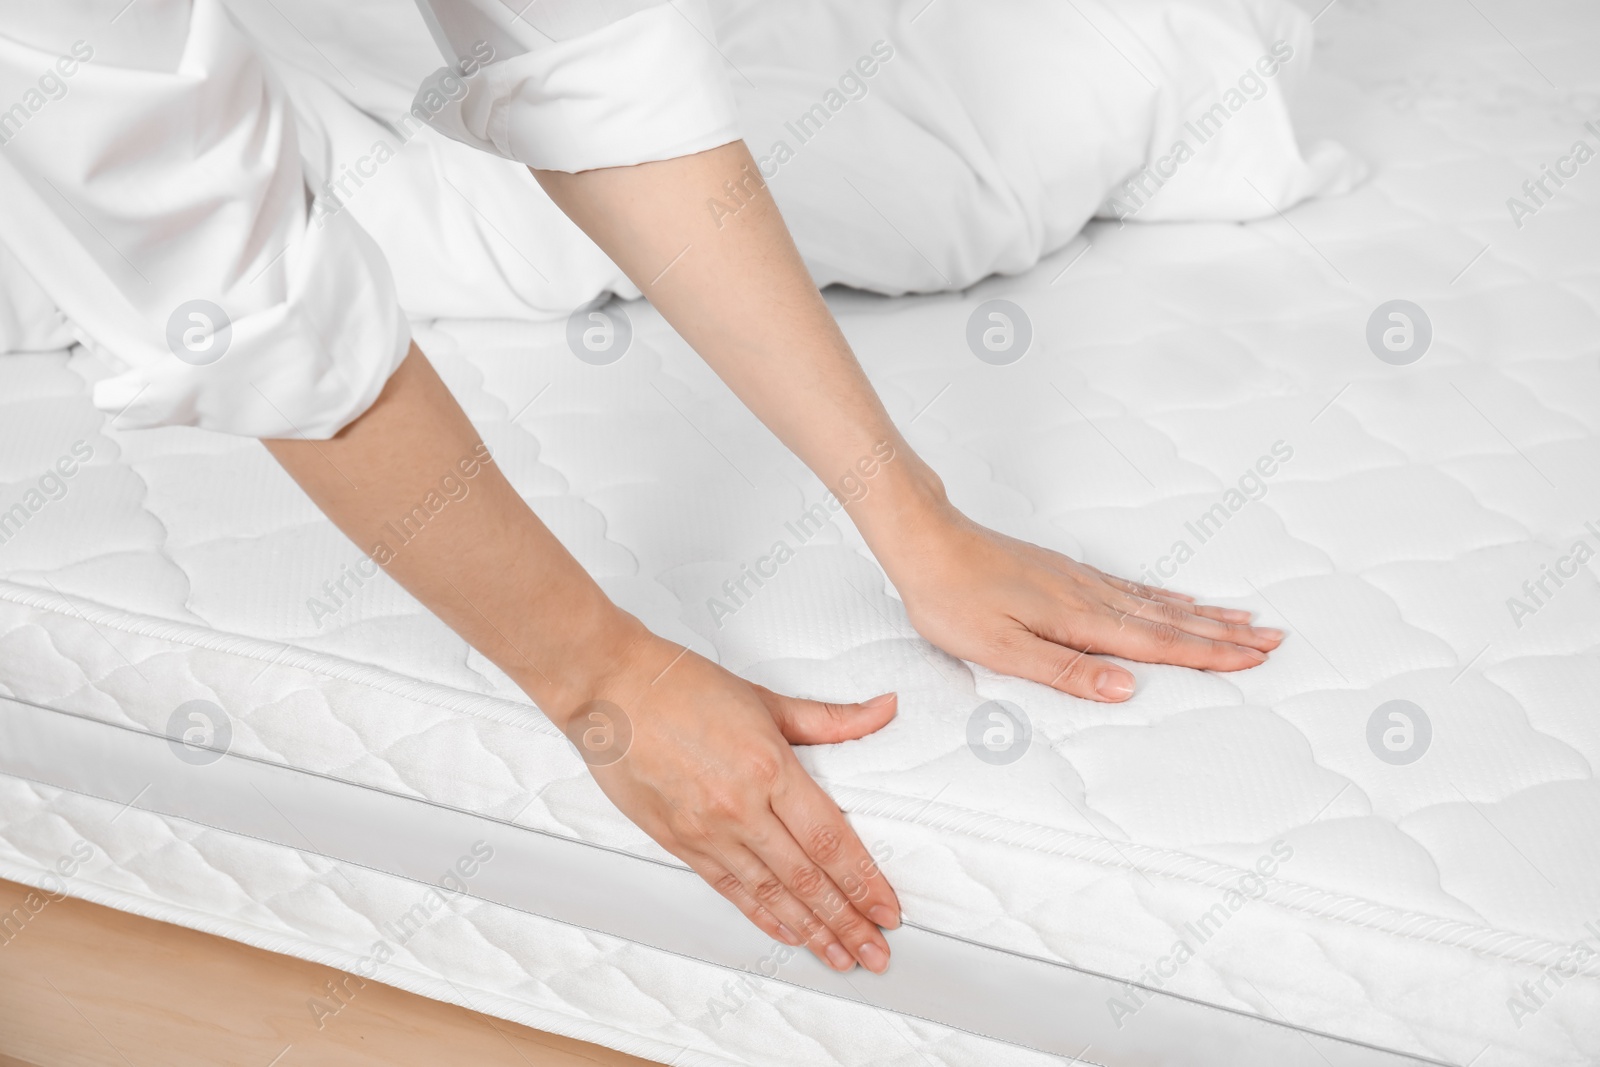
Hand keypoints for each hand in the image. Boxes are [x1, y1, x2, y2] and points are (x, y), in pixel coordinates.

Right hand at [554, 629, 901, 972]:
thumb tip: (883, 711)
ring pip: (772, 894)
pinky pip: (731, 889)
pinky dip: (763, 916)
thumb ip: (830, 719)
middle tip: (875, 952)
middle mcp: (740, 806)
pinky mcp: (678, 842)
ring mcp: (707, 830)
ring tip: (840, 956)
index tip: (888, 908)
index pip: (831, 839)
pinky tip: (788, 934)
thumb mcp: (765, 699)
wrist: (610, 689)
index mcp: (769, 766)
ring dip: (812, 931)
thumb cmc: (681, 686)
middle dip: (848, 922)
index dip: (865, 882)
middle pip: (808, 878)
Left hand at [883, 504, 1283, 700]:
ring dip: (1205, 615)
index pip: (1159, 644)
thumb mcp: (1001, 649)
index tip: (1257, 659)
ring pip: (1157, 602)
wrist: (924, 541)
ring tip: (1247, 620)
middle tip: (1276, 642)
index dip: (1210, 655)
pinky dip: (1165, 597)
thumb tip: (1127, 689)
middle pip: (1172, 621)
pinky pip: (1131, 587)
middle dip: (1225, 635)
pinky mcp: (1065, 573)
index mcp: (1080, 620)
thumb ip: (1065, 672)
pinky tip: (1178, 601)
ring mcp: (1080, 581)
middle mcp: (1090, 597)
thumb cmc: (951, 599)